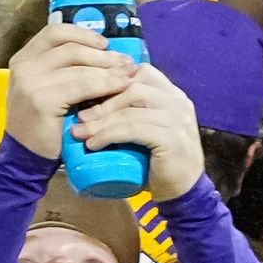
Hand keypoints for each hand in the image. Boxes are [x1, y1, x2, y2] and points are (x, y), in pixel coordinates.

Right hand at [4, 22, 137, 158]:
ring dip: (109, 69)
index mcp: (23, 58)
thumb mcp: (48, 88)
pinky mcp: (42, 100)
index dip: (84, 34)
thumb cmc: (44, 123)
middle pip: (71, 48)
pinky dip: (105, 84)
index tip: (106, 44)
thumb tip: (104, 52)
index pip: (55, 32)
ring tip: (130, 74)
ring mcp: (30, 83)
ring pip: (79, 67)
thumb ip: (64, 69)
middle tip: (128, 61)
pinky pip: (81, 86)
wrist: (27, 157)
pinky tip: (121, 87)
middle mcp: (23, 66)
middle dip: (103, 54)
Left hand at [70, 64, 205, 200]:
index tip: (89, 94)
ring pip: (131, 109)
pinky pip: (134, 129)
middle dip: (102, 101)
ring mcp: (178, 120)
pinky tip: (94, 145)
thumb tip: (90, 98)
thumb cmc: (157, 159)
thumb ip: (132, 109)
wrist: (182, 191)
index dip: (112, 79)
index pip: (141, 72)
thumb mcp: (146, 127)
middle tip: (80, 117)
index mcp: (172, 95)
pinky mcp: (172, 138)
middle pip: (133, 86)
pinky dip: (109, 135)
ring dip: (101, 121)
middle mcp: (178, 102)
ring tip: (81, 133)